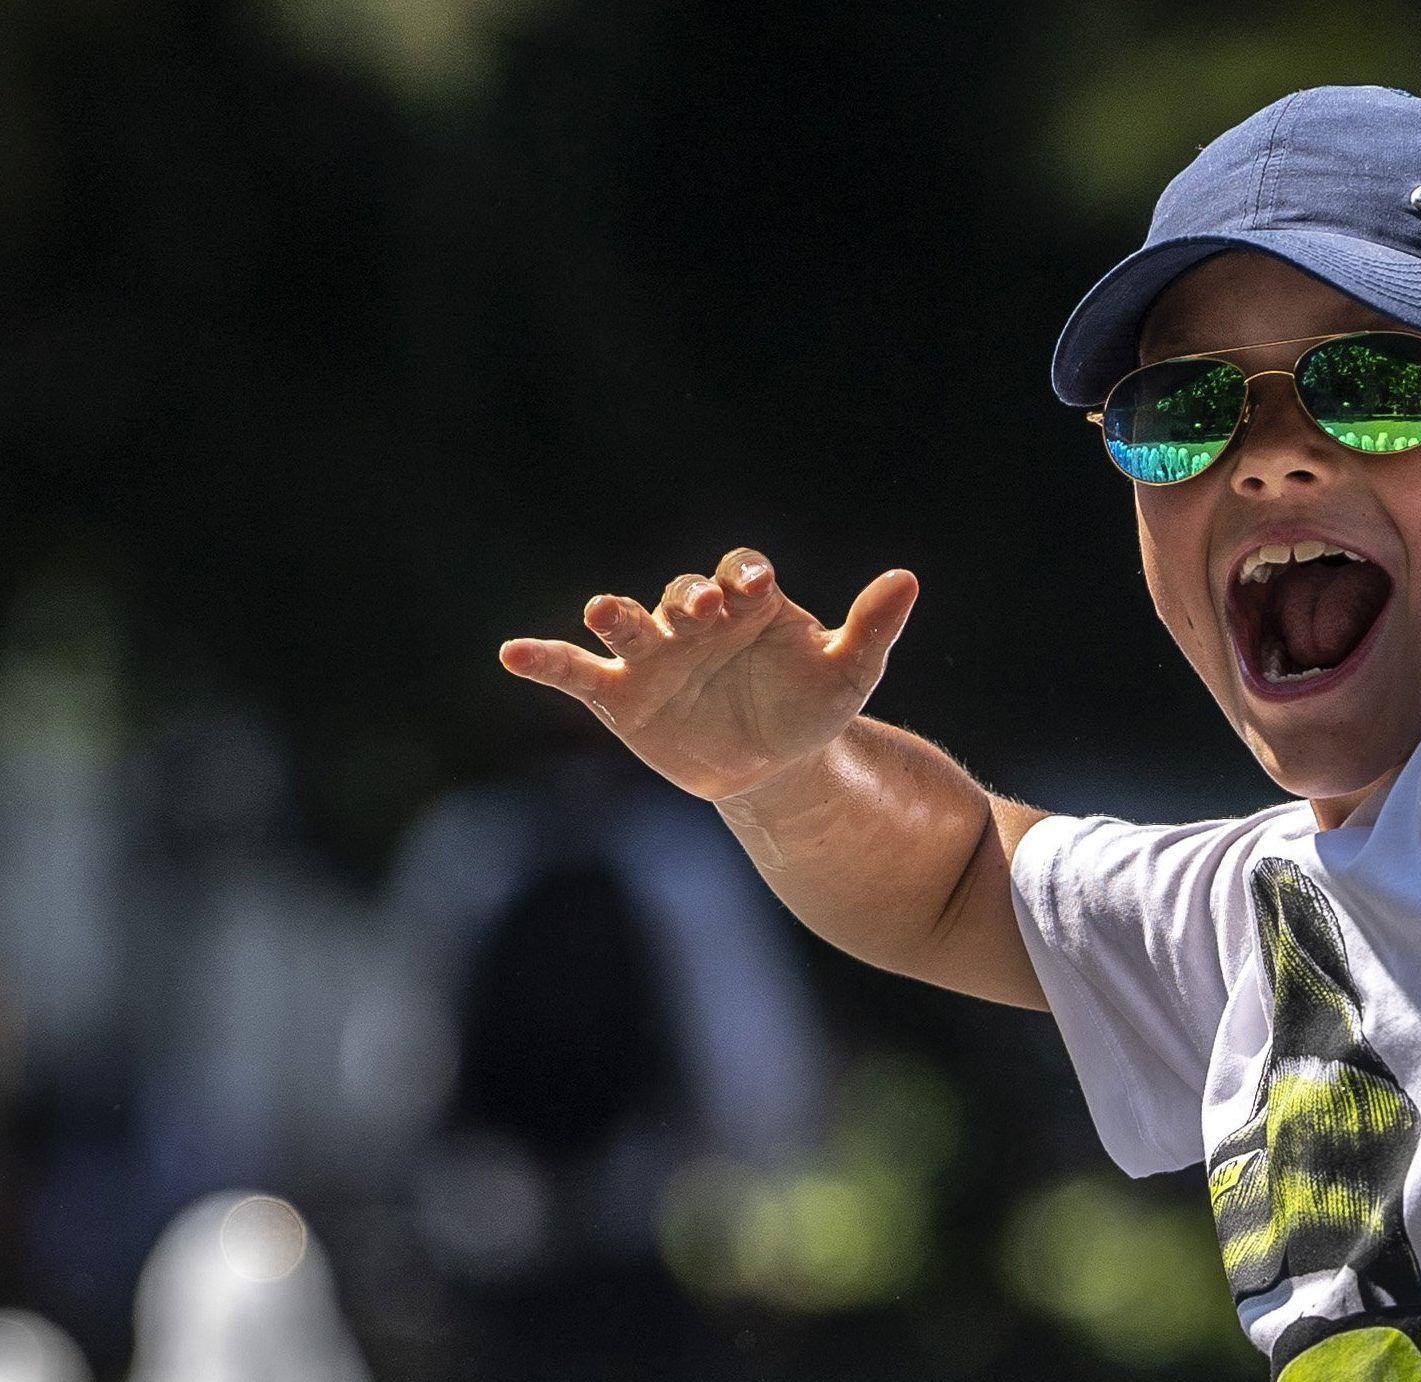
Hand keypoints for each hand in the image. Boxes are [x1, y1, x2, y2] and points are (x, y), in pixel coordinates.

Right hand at [499, 552, 922, 807]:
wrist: (774, 766)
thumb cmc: (809, 706)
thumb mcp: (850, 673)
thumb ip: (873, 628)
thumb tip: (908, 578)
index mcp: (748, 602)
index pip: (741, 575)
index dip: (746, 578)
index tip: (758, 589)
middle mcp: (694, 619)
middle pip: (682, 594)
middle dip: (687, 599)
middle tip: (699, 610)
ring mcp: (654, 656)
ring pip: (629, 624)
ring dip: (617, 615)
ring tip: (604, 611)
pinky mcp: (622, 696)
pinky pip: (578, 675)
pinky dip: (546, 662)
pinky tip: (512, 655)